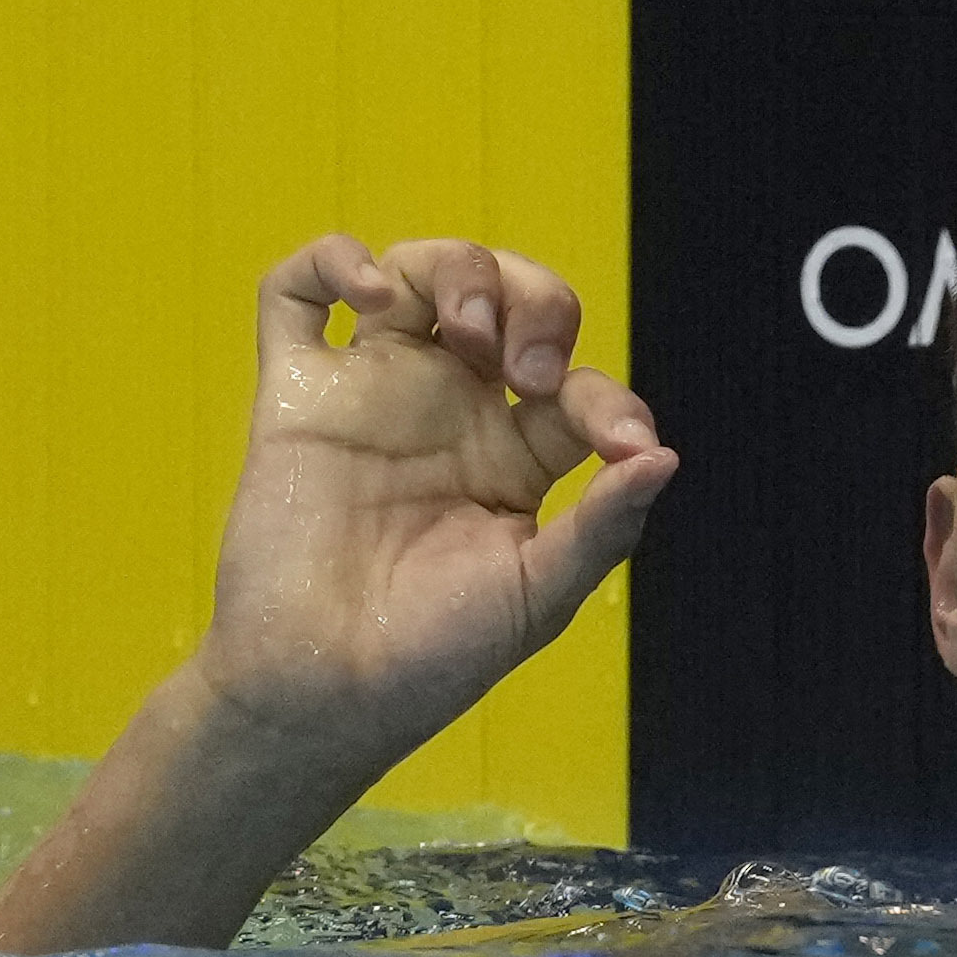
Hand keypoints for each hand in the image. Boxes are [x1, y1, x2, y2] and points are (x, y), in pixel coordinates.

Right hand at [197, 233, 677, 767]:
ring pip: (419, 275)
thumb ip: (603, 525)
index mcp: (516, 458)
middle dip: (535, 302)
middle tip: (528, 367)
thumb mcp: (540, 595)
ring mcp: (373, 396)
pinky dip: (333, 262)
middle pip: (506, 300)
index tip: (618, 443)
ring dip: (459, 271)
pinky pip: (293, 296)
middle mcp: (449, 413)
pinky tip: (373, 292)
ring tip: (467, 328)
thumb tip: (663, 457)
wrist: (324, 694)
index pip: (578, 386)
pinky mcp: (298, 398)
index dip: (608, 398)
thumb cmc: (432, 659)